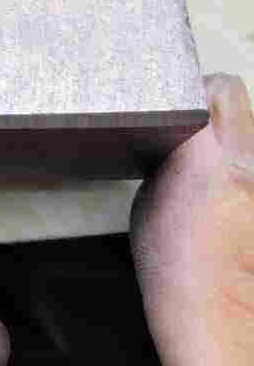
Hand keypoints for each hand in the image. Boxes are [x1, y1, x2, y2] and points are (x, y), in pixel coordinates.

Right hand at [131, 73, 253, 365]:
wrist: (217, 307)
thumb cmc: (179, 264)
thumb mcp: (151, 191)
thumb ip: (174, 149)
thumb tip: (184, 129)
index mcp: (212, 153)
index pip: (222, 88)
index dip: (200, 96)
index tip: (188, 110)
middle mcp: (252, 162)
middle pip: (243, 110)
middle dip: (219, 124)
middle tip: (200, 154)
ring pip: (253, 138)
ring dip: (237, 151)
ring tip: (217, 185)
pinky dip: (246, 176)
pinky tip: (233, 202)